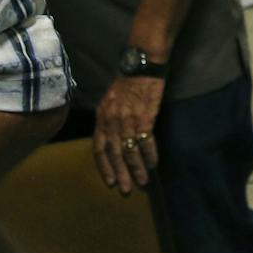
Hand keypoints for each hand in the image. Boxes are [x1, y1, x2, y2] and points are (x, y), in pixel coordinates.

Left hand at [93, 74, 163, 193]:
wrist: (142, 63)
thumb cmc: (128, 81)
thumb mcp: (111, 99)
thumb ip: (109, 119)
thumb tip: (113, 139)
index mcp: (102, 116)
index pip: (98, 147)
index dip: (104, 166)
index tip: (110, 182)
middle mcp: (112, 120)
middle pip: (113, 153)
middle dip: (120, 173)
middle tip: (126, 190)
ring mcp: (128, 118)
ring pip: (129, 150)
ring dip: (136, 168)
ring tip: (143, 182)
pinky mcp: (144, 116)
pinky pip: (146, 140)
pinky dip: (149, 154)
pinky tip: (153, 163)